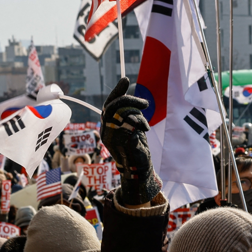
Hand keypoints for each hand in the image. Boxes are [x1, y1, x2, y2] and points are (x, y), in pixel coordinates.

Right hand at [101, 76, 160, 205]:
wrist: (138, 171)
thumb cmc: (136, 150)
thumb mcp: (132, 130)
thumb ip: (130, 117)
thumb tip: (134, 102)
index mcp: (107, 127)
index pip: (109, 105)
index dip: (117, 92)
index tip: (125, 80)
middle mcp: (106, 131)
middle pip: (113, 106)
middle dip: (129, 100)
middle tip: (145, 103)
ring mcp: (111, 136)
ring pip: (121, 112)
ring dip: (137, 113)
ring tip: (145, 124)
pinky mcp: (120, 140)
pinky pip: (129, 122)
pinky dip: (139, 121)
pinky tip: (145, 129)